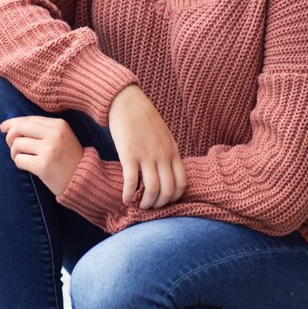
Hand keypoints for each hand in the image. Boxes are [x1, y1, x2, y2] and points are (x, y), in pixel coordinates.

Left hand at [0, 115, 82, 197]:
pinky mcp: (44, 165)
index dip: (12, 123)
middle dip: (10, 137)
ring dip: (15, 153)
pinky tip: (29, 168)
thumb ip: (40, 129)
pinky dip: (20, 164)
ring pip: (17, 144)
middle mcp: (55, 134)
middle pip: (19, 128)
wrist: (85, 180)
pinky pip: (19, 160)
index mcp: (59, 124)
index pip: (28, 119)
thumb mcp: (61, 138)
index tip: (2, 128)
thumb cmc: (68, 159)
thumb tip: (7, 126)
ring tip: (25, 159)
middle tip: (13, 147)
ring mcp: (50, 149)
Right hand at [106, 85, 188, 210]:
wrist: (127, 101)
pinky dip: (129, 195)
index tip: (164, 201)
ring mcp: (146, 156)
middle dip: (160, 205)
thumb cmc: (144, 118)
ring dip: (145, 203)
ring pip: (152, 190)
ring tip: (138, 205)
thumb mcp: (164, 134)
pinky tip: (125, 199)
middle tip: (150, 207)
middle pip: (168, 190)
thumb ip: (168, 152)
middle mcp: (162, 156)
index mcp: (173, 151)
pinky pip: (131, 182)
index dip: (174, 198)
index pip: (182, 183)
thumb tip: (167, 170)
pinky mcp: (129, 155)